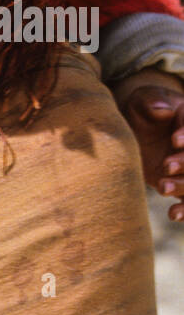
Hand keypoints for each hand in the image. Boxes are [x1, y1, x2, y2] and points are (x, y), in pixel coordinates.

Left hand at [112, 67, 183, 221]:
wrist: (135, 131)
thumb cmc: (140, 111)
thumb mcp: (141, 101)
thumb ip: (151, 101)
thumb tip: (163, 108)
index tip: (174, 141)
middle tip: (165, 166)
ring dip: (183, 187)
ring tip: (162, 188)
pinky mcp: (183, 185)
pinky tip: (173, 214)